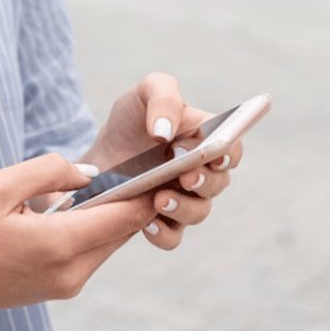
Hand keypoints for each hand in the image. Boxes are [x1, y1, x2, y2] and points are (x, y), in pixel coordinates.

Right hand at [0, 154, 157, 330]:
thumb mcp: (0, 185)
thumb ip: (52, 170)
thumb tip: (93, 172)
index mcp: (60, 244)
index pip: (126, 215)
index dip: (151, 190)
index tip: (168, 166)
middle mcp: (72, 271)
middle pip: (124, 229)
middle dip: (140, 199)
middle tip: (155, 166)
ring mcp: (68, 284)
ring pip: (112, 241)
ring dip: (120, 214)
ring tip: (129, 180)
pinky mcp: (62, 288)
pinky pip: (95, 252)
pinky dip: (100, 229)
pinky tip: (96, 206)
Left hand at [78, 72, 241, 249]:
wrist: (98, 158)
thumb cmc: (131, 121)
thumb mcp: (145, 92)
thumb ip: (163, 98)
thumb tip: (165, 132)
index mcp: (206, 139)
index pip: (232, 149)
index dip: (229, 153)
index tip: (216, 153)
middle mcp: (201, 172)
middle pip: (219, 183)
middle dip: (205, 181)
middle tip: (186, 176)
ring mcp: (184, 200)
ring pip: (199, 212)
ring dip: (184, 208)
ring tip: (160, 200)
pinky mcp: (163, 223)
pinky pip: (172, 238)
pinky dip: (163, 234)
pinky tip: (147, 223)